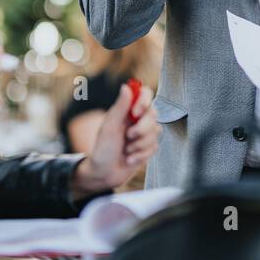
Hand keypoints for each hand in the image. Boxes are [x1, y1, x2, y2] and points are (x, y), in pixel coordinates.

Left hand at [73, 83, 160, 197]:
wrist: (104, 174)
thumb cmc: (103, 149)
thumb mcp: (109, 127)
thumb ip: (120, 106)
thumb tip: (127, 86)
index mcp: (127, 110)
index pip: (145, 94)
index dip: (144, 101)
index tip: (136, 113)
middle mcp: (138, 119)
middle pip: (154, 114)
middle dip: (142, 129)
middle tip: (128, 136)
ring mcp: (144, 133)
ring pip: (156, 132)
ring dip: (139, 144)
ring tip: (126, 150)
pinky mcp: (148, 147)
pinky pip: (154, 147)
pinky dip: (141, 154)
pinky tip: (130, 159)